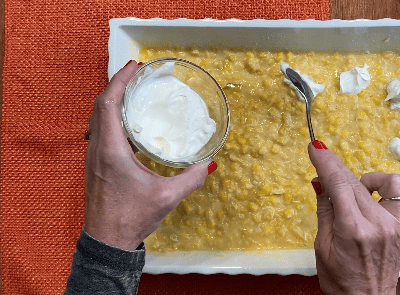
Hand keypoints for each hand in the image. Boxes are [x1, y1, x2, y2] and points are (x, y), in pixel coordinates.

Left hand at [83, 60, 216, 250]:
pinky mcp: (95, 165)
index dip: (120, 81)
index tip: (135, 67)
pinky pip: (100, 130)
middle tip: (137, 74)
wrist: (107, 241)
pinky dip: (112, 117)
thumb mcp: (167, 197)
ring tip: (134, 92)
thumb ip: (191, 179)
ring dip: (113, 100)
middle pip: (100, 106)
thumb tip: (208, 163)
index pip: (109, 104)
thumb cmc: (132, 217)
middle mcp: (98, 149)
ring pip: (97, 118)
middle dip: (117, 85)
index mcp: (112, 151)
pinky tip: (129, 123)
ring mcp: (93, 157)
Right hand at [308, 141, 399, 294]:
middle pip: (357, 180)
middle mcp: (378, 223)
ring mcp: (396, 225)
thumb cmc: (340, 280)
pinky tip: (382, 200)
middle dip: (337, 168)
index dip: (325, 161)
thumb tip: (321, 182)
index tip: (315, 147)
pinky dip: (397, 193)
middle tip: (325, 166)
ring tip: (360, 191)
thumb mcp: (321, 247)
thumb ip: (324, 210)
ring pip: (391, 182)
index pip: (338, 183)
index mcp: (352, 229)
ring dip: (371, 180)